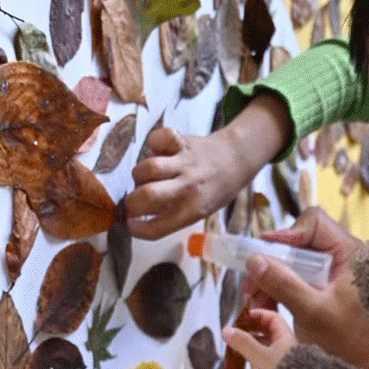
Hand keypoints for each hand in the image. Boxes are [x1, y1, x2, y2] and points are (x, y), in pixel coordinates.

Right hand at [126, 94, 291, 239]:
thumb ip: (172, 214)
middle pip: (148, 195)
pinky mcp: (181, 141)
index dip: (137, 229)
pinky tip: (159, 151)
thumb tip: (139, 214)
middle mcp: (188, 187)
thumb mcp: (200, 211)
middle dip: (132, 201)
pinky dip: (153, 143)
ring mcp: (185, 162)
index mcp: (193, 210)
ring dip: (139, 175)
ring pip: (148, 167)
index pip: (157, 228)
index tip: (132, 224)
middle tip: (134, 201)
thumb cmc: (216, 189)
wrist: (236, 158)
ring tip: (145, 177)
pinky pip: (157, 139)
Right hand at [223, 308, 296, 368]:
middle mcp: (286, 346)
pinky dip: (253, 353)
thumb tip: (226, 330)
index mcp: (286, 337)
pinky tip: (243, 357)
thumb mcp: (259, 357)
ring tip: (236, 343)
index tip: (243, 317)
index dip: (258, 314)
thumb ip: (243, 343)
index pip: (273, 318)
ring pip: (266, 344)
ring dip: (251, 342)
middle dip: (252, 328)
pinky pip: (264, 356)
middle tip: (237, 329)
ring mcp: (282, 359)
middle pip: (269, 331)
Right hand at [246, 208, 368, 368]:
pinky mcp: (334, 292)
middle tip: (252, 288)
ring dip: (275, 282)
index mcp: (350, 252)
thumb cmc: (355, 342)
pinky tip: (271, 310)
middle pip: (301, 245)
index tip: (263, 257)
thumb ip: (283, 284)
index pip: (314, 223)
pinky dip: (285, 293)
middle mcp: (346, 258)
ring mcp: (340, 275)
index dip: (286, 235)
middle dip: (273, 265)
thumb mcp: (313, 312)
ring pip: (299, 266)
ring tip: (258, 305)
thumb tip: (254, 260)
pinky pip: (304, 282)